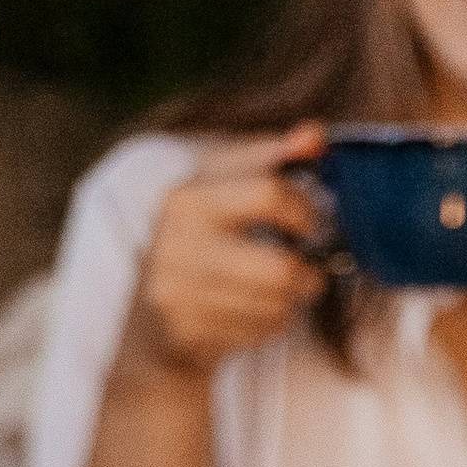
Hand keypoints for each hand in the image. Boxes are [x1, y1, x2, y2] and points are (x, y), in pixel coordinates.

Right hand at [115, 124, 328, 385]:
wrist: (150, 322)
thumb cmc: (199, 244)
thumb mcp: (221, 189)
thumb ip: (269, 158)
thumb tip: (316, 135)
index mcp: (186, 196)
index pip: (269, 192)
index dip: (305, 211)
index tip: (310, 224)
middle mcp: (177, 242)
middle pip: (280, 269)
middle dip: (308, 276)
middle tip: (311, 274)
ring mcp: (178, 291)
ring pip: (275, 305)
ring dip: (291, 303)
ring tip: (283, 295)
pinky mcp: (186, 331)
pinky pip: (259, 332)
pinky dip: (270, 326)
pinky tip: (256, 315)